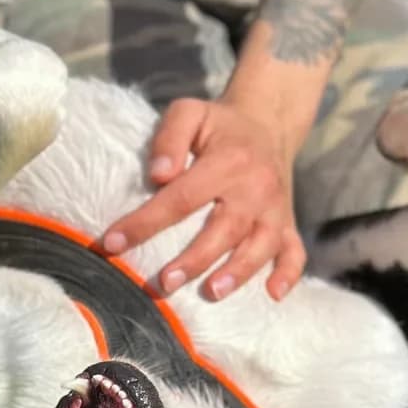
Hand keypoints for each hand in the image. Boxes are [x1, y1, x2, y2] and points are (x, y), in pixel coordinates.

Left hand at [101, 96, 306, 302]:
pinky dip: (288, 274)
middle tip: (163, 284)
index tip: (112, 243)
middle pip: (225, 230)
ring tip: (211, 293)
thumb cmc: (218, 124)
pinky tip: (272, 295)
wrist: (268, 122)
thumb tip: (158, 176)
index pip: (182, 198)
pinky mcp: (287, 222)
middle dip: (193, 260)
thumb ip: (169, 138)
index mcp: (229, 161)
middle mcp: (257, 188)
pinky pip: (295, 251)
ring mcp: (276, 209)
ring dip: (238, 273)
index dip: (146, 223)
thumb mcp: (189, 113)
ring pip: (261, 246)